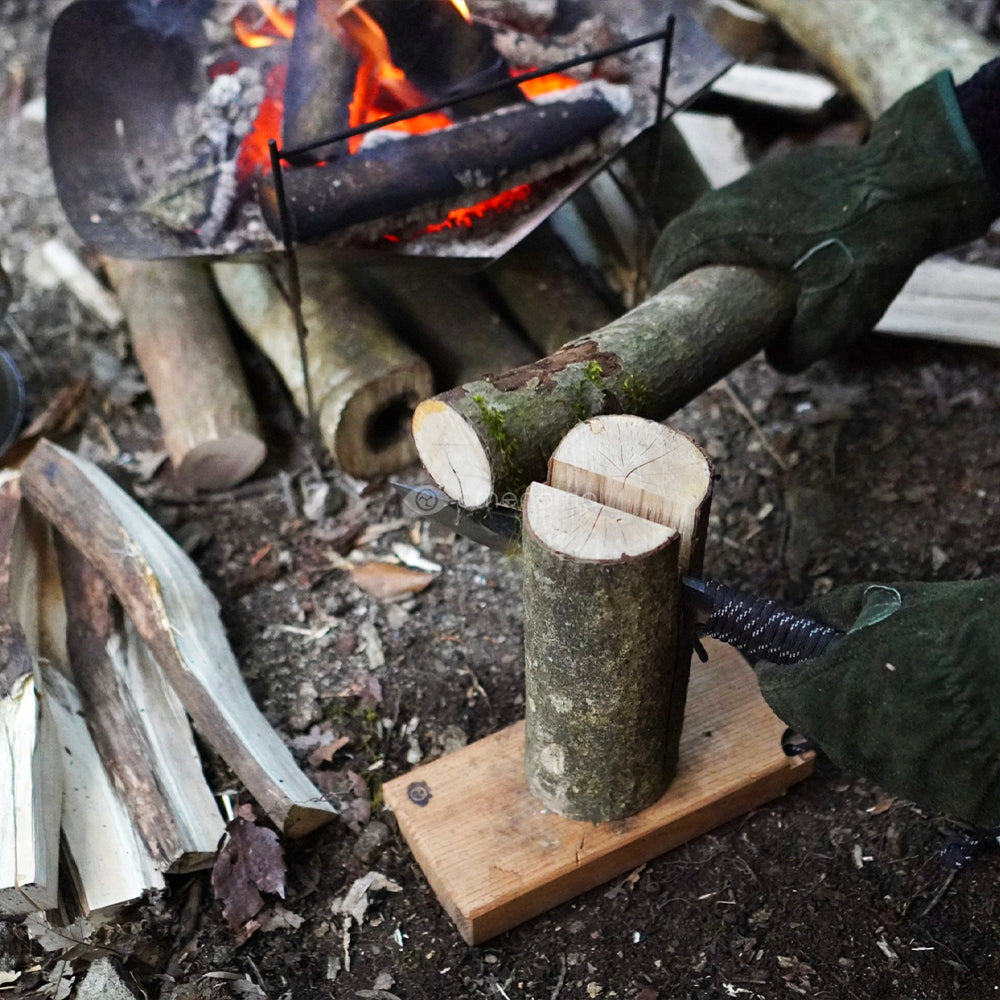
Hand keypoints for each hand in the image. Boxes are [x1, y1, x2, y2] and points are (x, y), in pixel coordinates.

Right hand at [650, 71, 997, 371]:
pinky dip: (743, 223)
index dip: (660, 281)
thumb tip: (776, 358)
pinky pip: (749, 200)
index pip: (671, 255)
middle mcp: (733, 199)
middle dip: (677, 260)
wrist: (913, 186)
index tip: (658, 302)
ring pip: (715, 211)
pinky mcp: (789, 169)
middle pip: (686, 229)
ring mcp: (761, 179)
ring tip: (720, 270)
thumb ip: (793, 352)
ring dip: (709, 240)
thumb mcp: (829, 324)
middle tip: (682, 290)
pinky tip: (767, 243)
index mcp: (727, 233)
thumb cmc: (863, 256)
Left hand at [755, 578, 999, 827]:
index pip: (779, 692)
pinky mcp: (933, 797)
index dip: (779, 672)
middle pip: (817, 722)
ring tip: (904, 688)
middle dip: (824, 695)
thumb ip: (838, 612)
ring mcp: (893, 775)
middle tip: (851, 666)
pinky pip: (904, 766)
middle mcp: (852, 743)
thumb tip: (812, 615)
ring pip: (860, 746)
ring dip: (868, 719)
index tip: (781, 661)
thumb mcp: (890, 604)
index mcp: (830, 693)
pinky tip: (933, 716)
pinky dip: (908, 742)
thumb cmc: (960, 632)